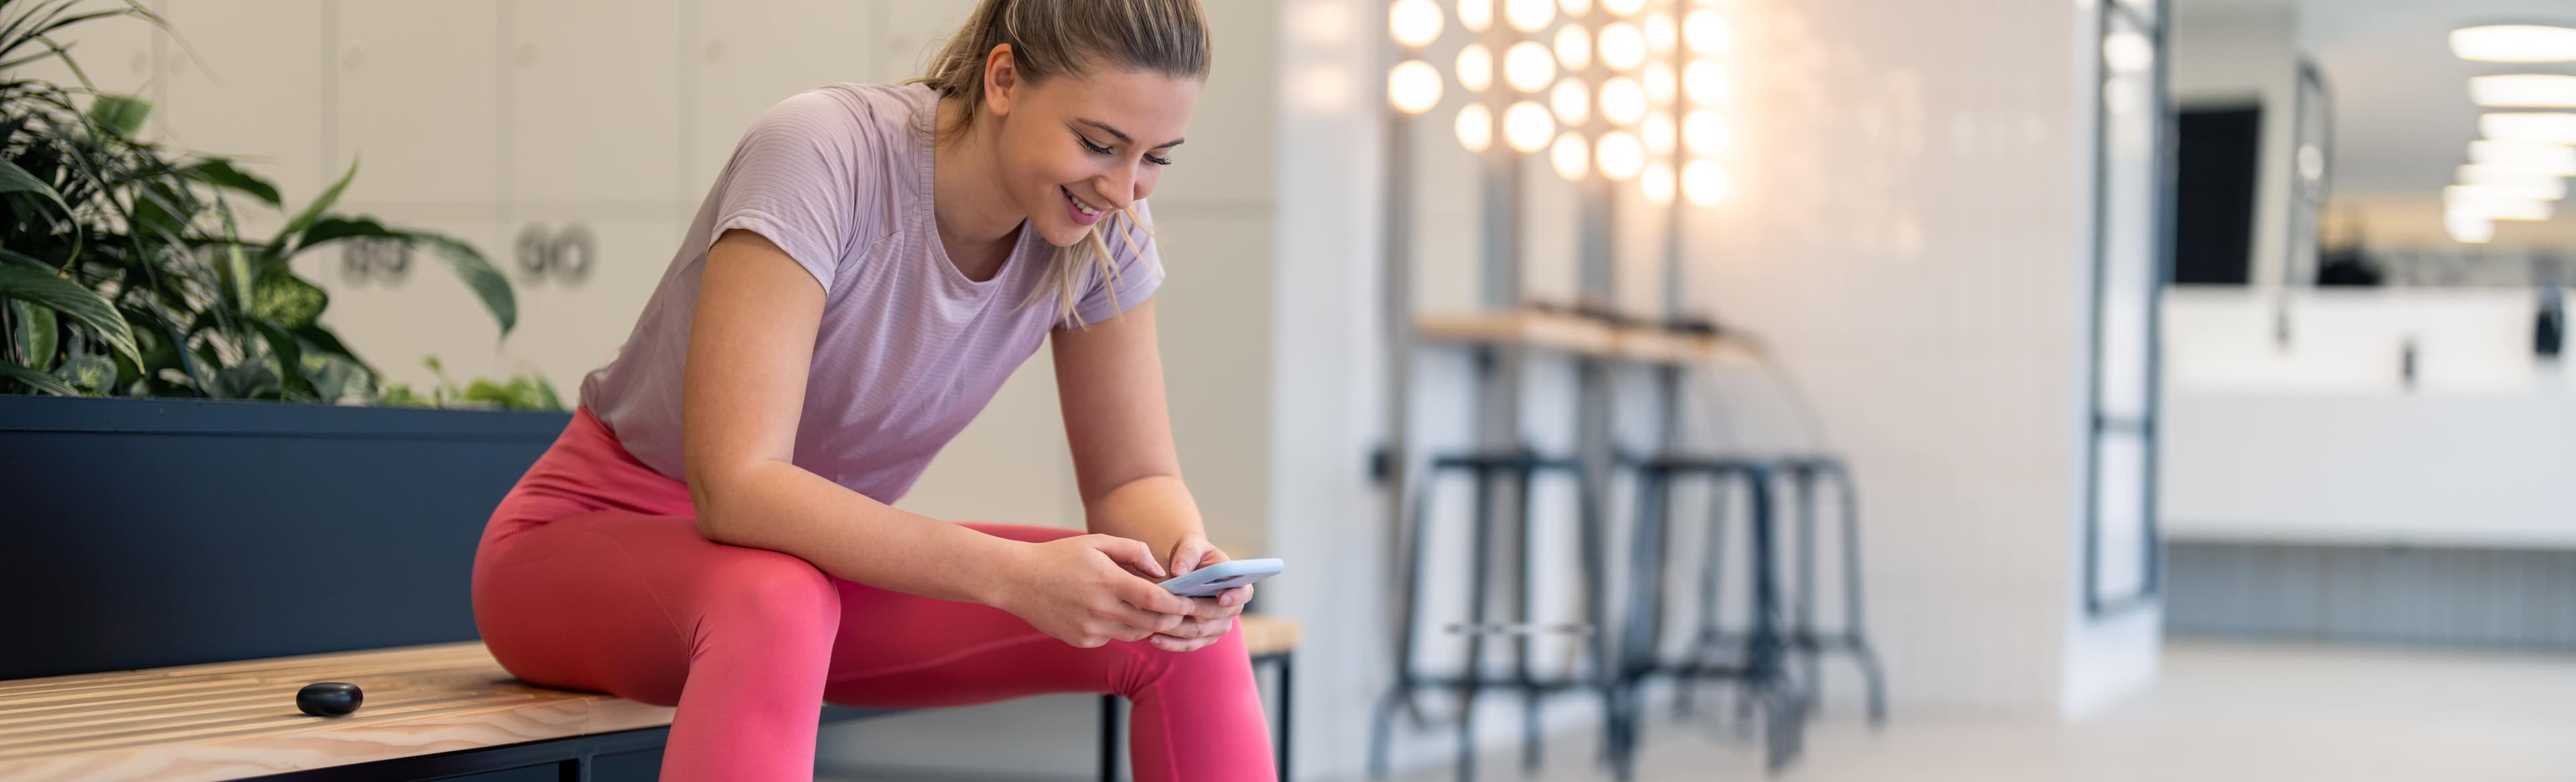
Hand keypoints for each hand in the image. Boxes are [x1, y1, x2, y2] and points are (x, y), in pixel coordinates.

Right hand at [993, 535, 1195, 647]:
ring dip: (1148, 624)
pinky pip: (1113, 637)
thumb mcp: (1097, 543)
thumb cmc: (1059, 557)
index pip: (1155, 601)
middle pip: (1152, 623)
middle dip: (1171, 619)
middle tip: (1181, 611)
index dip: (1178, 605)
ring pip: (1135, 634)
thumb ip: (1134, 552)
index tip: (1191, 603)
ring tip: (1150, 609)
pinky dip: (1122, 628)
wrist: (1018, 580)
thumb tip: (1160, 572)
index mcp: (1108, 582)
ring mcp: (1091, 629)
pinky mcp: (1082, 640)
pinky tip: (1113, 612)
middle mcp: (1101, 609)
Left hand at [1150, 533, 1251, 651]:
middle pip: (1218, 616)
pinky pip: (1188, 645)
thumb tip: (1179, 572)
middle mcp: (1231, 609)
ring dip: (1178, 630)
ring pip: (1200, 633)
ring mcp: (1217, 627)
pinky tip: (1153, 637)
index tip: (1221, 597)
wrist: (1181, 572)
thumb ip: (1187, 554)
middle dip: (1196, 611)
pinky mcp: (1201, 638)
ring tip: (1156, 624)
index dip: (1235, 597)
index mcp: (1237, 584)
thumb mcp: (1191, 546)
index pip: (1244, 593)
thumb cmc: (1191, 556)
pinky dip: (1171, 643)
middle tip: (1175, 607)